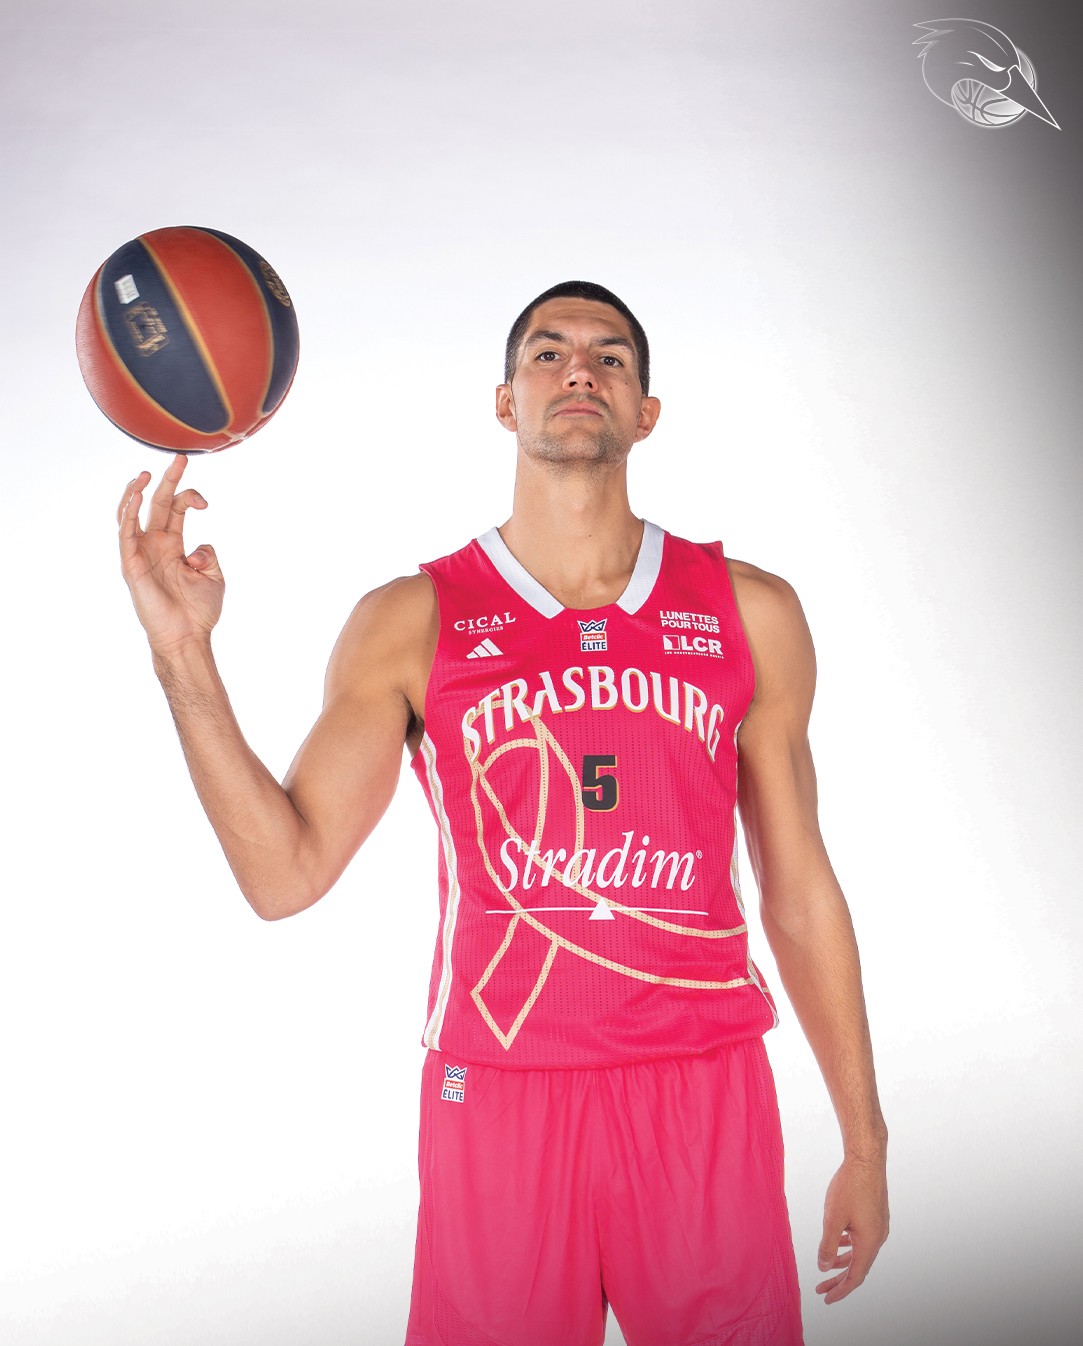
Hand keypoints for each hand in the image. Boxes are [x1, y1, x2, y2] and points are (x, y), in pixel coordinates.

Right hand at [118, 455, 223, 654]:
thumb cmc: (199, 611)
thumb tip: (199, 545)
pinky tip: (136, 497)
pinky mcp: (131, 565)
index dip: (189, 497)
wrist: (187, 636)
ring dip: (137, 493)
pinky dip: (129, 514)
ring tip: (146, 474)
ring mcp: (141, 553)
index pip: (175, 508)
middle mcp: (154, 545)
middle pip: (156, 504)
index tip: (206, 502)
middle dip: (166, 480)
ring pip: (132, 515)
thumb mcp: (214, 576)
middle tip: (179, 458)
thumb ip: (209, 554)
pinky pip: (125, 534)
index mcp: (173, 544)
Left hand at [815, 1152, 888, 1304]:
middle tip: (821, 1289)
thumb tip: (824, 1267)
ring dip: (843, 1261)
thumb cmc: (849, 1186)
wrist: (867, 1159)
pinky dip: (850, 1245)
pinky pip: (862, 1238)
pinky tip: (839, 1241)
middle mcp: (878, 1237)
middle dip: (839, 1279)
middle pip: (858, 1267)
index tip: (826, 1299)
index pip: (855, 1276)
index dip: (840, 1290)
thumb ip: (828, 1245)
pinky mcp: (876, 1215)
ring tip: (827, 1268)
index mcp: (869, 1242)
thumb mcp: (833, 1218)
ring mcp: (879, 1225)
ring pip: (860, 1252)